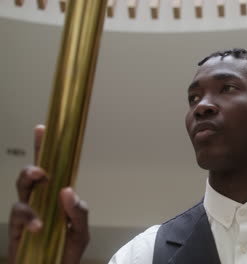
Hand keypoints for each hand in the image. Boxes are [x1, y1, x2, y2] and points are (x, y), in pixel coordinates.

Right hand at [8, 125, 89, 263]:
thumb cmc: (66, 251)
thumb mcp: (80, 231)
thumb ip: (78, 212)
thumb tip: (67, 190)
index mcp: (55, 197)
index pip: (51, 169)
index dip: (44, 149)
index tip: (43, 128)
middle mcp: (39, 202)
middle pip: (30, 177)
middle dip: (33, 167)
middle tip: (43, 170)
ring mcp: (26, 215)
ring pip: (20, 191)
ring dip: (29, 185)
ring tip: (40, 183)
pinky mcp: (15, 231)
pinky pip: (17, 217)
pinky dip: (29, 218)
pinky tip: (39, 226)